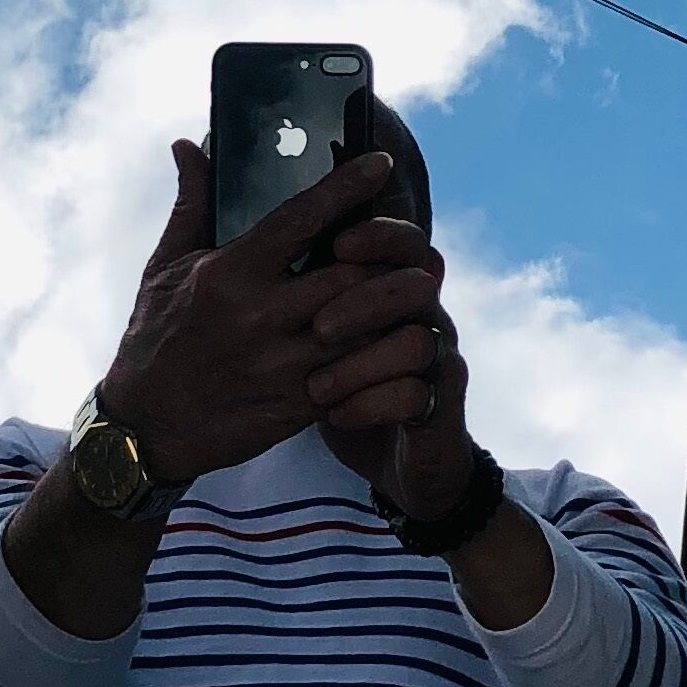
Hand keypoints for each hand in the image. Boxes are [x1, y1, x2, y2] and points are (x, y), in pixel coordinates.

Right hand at [100, 139, 437, 483]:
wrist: (147, 426)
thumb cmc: (155, 337)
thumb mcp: (165, 267)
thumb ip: (192, 204)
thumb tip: (190, 145)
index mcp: (228, 274)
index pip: (301, 218)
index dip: (347, 187)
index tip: (381, 162)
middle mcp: (259, 317)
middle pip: (350, 273)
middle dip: (386, 253)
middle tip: (406, 237)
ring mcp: (282, 365)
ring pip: (366, 326)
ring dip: (394, 303)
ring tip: (412, 282)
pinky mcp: (299, 404)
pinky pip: (361, 374)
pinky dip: (384, 352)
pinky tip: (397, 335)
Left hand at [317, 229, 553, 629]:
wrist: (394, 459)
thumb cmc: (344, 382)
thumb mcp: (317, 333)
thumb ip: (296, 281)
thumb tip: (246, 227)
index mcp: (397, 287)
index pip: (403, 242)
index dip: (380, 236)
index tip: (338, 243)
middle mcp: (426, 316)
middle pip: (418, 283)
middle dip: (367, 298)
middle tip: (319, 326)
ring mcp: (439, 361)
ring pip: (419, 341)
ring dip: (365, 360)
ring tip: (316, 386)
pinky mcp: (440, 408)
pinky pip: (418, 397)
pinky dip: (372, 405)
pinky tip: (335, 415)